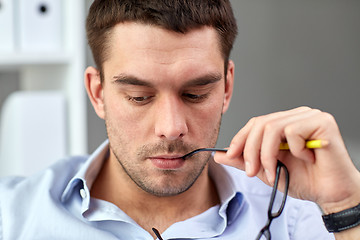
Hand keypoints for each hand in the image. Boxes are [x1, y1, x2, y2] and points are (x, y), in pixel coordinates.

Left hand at [214, 107, 359, 212]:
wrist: (331, 195)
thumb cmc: (304, 180)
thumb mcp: (266, 170)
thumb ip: (244, 160)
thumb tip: (218, 155)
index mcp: (284, 123)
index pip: (255, 122)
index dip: (240, 139)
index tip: (230, 156)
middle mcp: (296, 116)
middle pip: (261, 123)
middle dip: (250, 150)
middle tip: (252, 172)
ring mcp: (310, 116)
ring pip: (273, 127)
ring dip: (267, 154)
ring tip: (274, 170)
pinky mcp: (322, 122)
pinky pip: (293, 131)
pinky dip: (294, 151)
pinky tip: (306, 159)